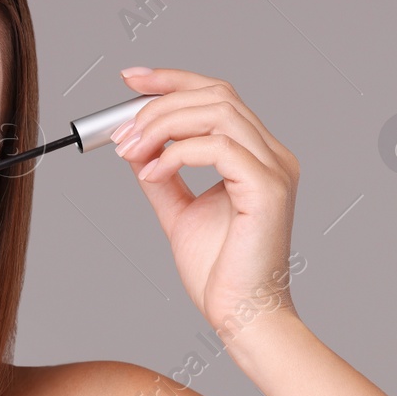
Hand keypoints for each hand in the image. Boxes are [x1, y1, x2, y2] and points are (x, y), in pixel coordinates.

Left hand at [110, 67, 300, 337]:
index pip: (218, 95)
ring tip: (132, 150)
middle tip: (121, 132)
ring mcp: (275, 169)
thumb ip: (163, 176)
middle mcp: (273, 155)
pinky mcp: (269, 189)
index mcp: (258, 156)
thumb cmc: (220, 273)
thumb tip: (137, 145)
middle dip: (160, 103)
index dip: (172, 79)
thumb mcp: (180, 213)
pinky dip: (177, 153)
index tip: (129, 79)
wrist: (242, 316)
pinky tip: (153, 172)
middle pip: (216, 94)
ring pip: (217, 112)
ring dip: (163, 124)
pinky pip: (218, 147)